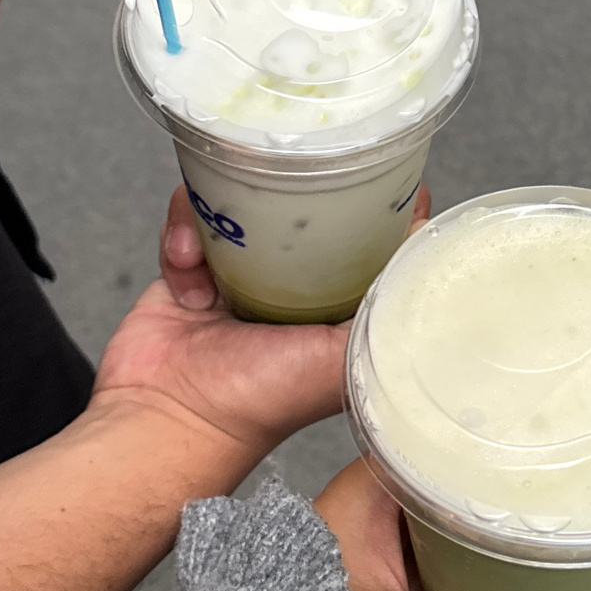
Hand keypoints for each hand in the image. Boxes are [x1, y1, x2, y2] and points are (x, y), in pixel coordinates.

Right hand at [92, 182, 432, 471]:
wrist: (170, 417)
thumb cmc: (261, 402)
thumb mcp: (342, 354)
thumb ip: (384, 305)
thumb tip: (419, 247)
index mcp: (333, 311)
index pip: (361, 245)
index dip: (369, 211)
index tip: (373, 174)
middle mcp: (288, 293)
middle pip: (299, 219)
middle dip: (288, 198)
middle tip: (279, 180)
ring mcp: (234, 279)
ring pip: (239, 211)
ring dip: (222, 215)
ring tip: (210, 241)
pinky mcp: (186, 272)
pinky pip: (187, 224)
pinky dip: (182, 236)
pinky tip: (185, 266)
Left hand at [315, 460, 576, 590]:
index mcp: (366, 489)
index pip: (437, 439)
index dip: (490, 440)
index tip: (541, 443)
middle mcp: (374, 502)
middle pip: (453, 478)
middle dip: (503, 487)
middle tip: (565, 483)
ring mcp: (383, 537)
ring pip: (452, 517)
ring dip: (492, 527)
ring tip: (555, 520)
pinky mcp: (390, 571)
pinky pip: (447, 551)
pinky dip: (478, 559)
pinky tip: (519, 568)